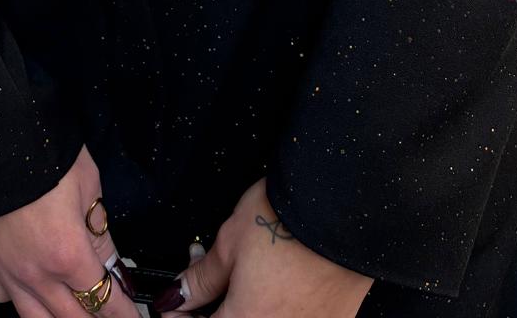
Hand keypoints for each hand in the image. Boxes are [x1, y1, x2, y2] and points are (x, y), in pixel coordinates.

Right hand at [0, 144, 140, 316]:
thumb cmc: (46, 148)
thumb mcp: (88, 184)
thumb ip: (98, 230)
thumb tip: (108, 260)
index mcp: (67, 253)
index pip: (103, 299)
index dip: (122, 313)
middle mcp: (35, 273)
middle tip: (106, 314)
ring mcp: (4, 270)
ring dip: (57, 317)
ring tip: (72, 312)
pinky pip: (1, 295)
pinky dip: (18, 297)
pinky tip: (28, 286)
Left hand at [152, 178, 373, 316]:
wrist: (341, 208)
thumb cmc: (285, 219)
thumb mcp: (230, 242)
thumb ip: (202, 277)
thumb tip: (180, 293)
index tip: (175, 305)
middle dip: (214, 312)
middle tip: (205, 293)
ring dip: (247, 310)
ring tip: (244, 283)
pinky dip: (280, 308)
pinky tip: (276, 286)